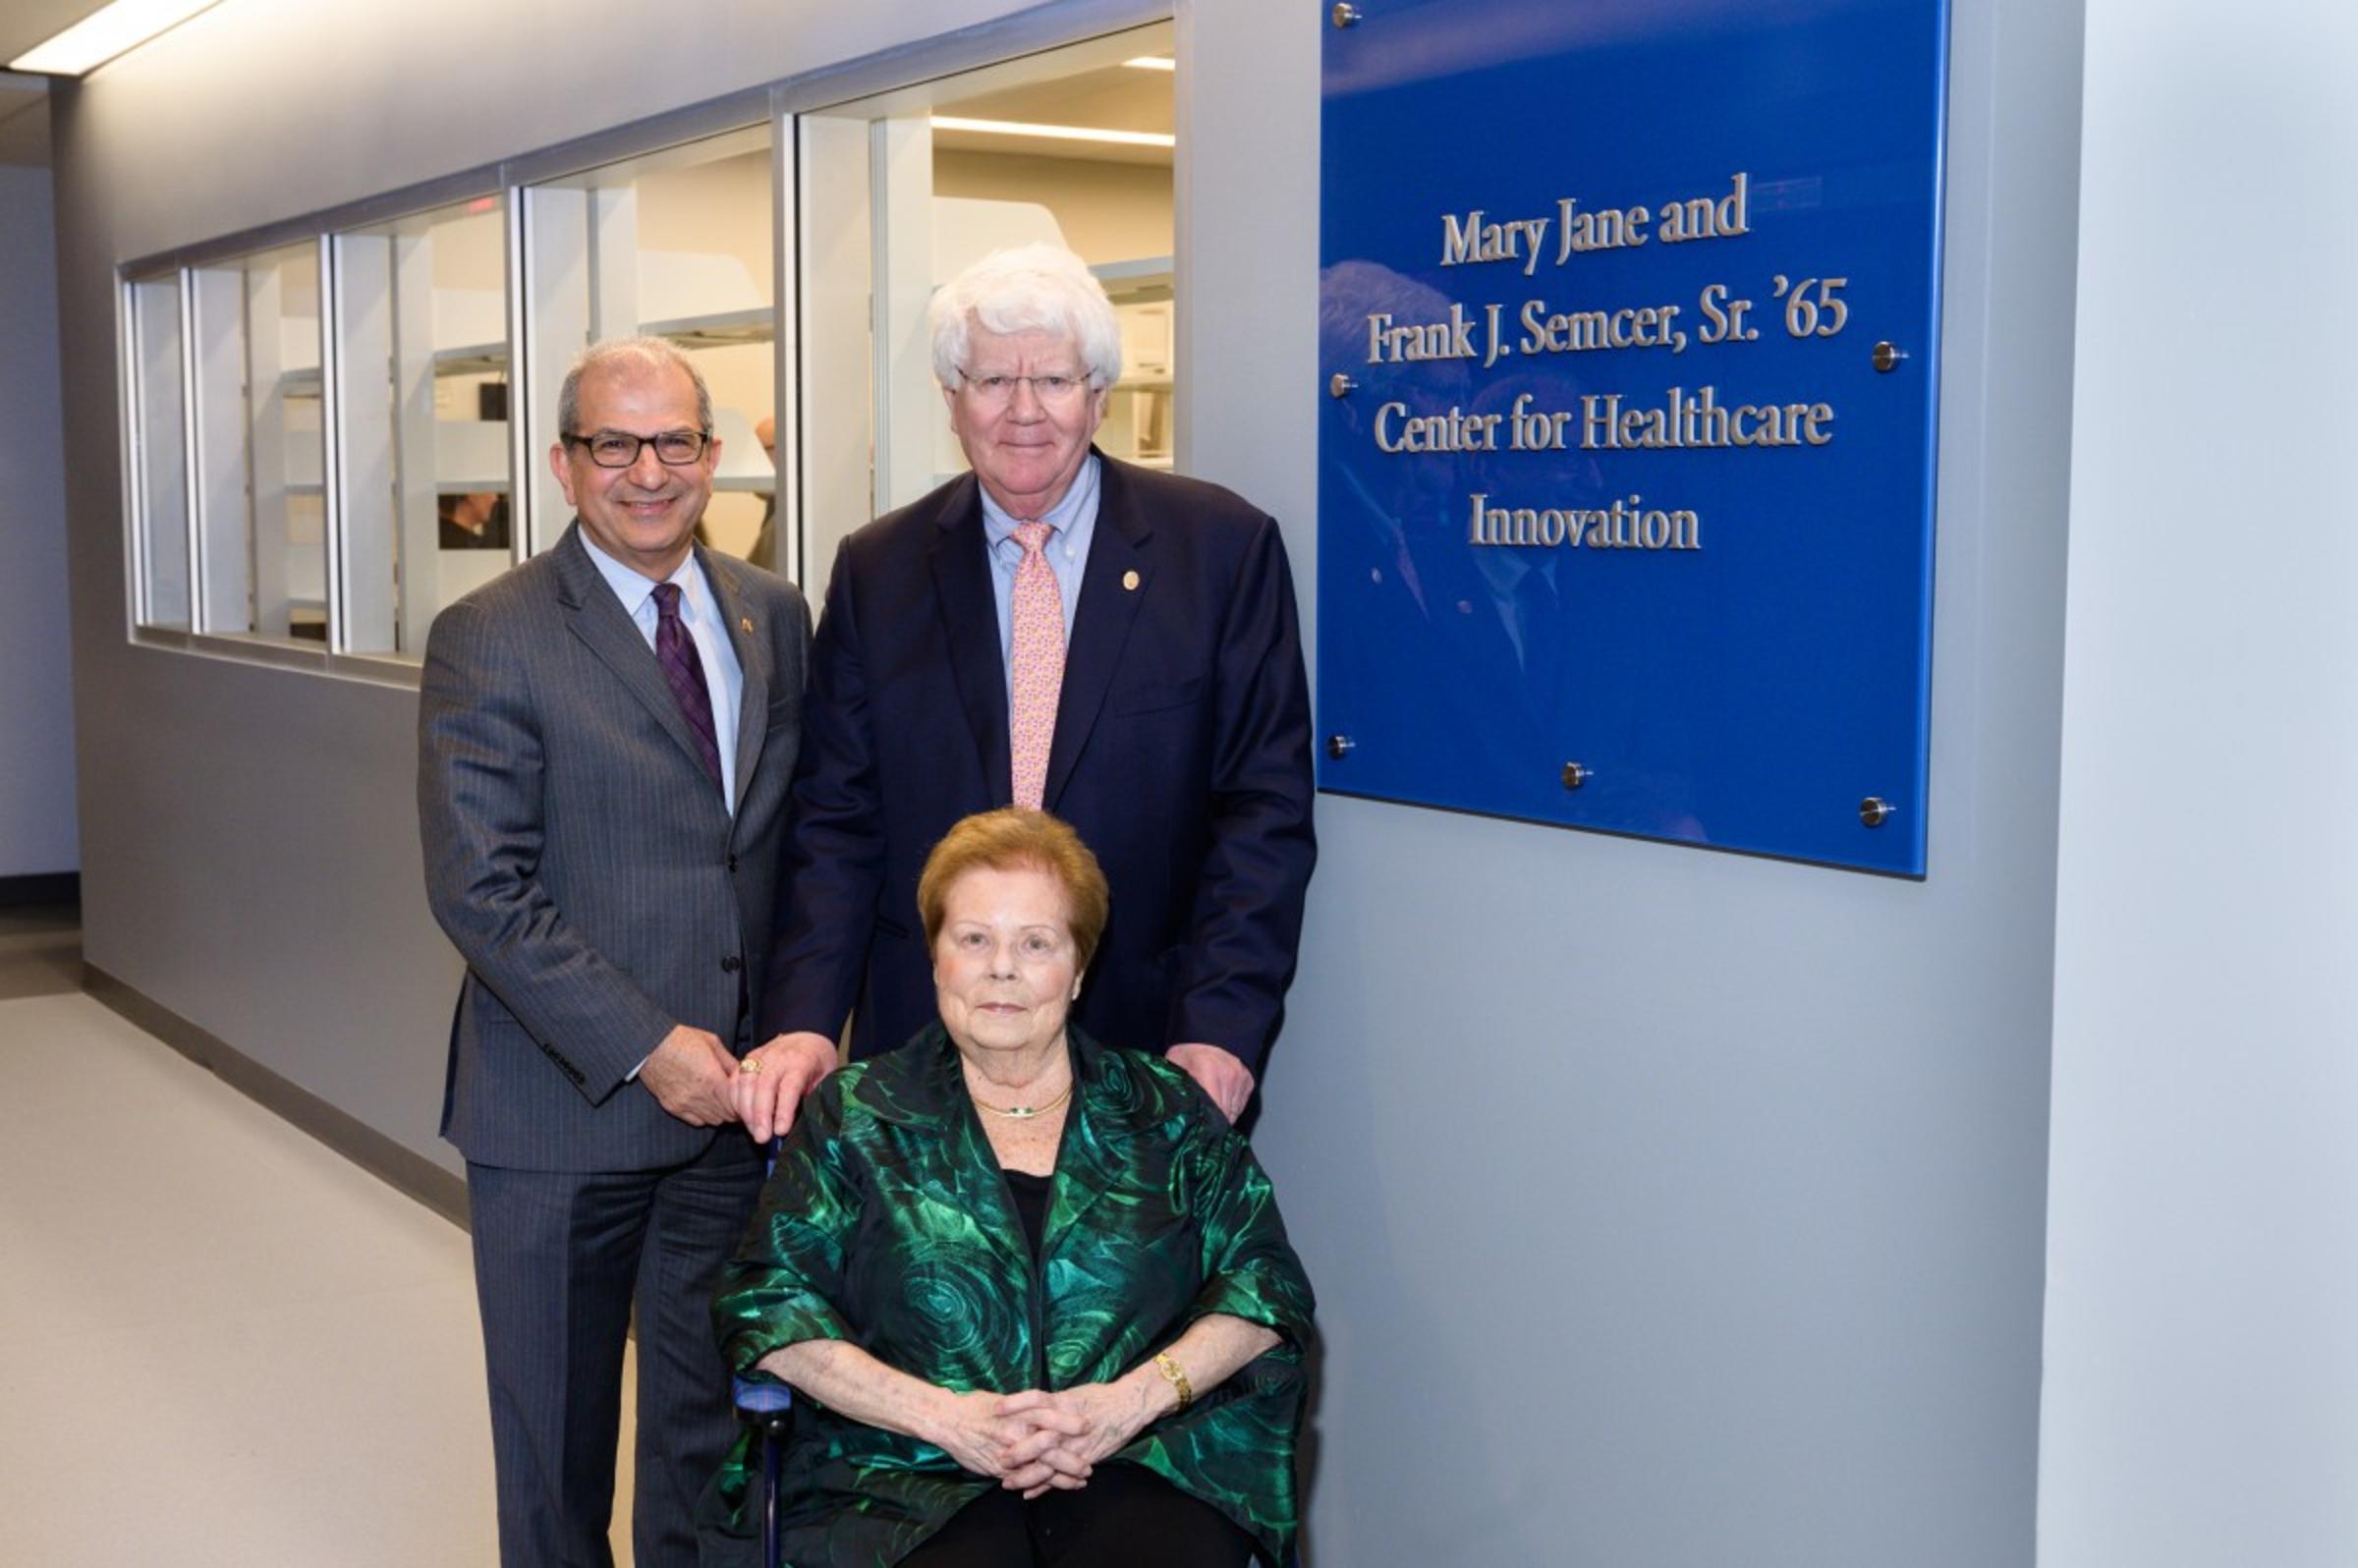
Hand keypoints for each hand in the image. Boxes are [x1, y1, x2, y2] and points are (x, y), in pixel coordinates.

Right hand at [639, 1025, 740, 1126]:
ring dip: (720, 1113)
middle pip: (727, 1115)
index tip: (745, 1096)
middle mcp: (700, 1095)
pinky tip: (705, 1104)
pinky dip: (704, 1117)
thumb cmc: (682, 1040)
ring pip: (713, 1121)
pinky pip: (696, 1121)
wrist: (650, 1045)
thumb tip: (742, 1073)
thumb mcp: (712, 1043)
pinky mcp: (673, 1107)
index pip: (736, 1103)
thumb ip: (729, 1061)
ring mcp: (685, 1104)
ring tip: (720, 1102)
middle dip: (734, 1109)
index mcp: (712, 1078)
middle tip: (735, 1100)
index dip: (743, 1101)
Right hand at [732, 1031, 837, 1140]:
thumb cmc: (818, 1064)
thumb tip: (805, 1127)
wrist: (808, 1039)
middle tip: (762, 1138)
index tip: (780, 1131)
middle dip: (760, 1115)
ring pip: (745, 1082)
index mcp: (802, 1060)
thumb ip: (815, 1099)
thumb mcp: (827, 1079)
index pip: (790, 1086)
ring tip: (754, 1131)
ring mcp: (760, 1055)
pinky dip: (735, 1101)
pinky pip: (735, 1081)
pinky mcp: (748, 1059)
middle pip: (763, 1085)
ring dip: (746, 1111)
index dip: (784, 1110)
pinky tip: (743, 1117)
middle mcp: (778, 1056)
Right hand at [923, 1387, 1087, 1483]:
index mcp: (1019, 1413)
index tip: (1088, 1426)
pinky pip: (1024, 1481)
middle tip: (1089, 1467)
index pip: (1050, 1417)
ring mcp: (1007, 1455)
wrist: (949, 1421)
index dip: (1070, 1423)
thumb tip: (1049, 1409)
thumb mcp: (1006, 1399)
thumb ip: (1027, 1408)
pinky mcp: (999, 1470)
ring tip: (1079, 1483)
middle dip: (1071, 1461)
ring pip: (1040, 1471)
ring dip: (1061, 1479)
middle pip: (1050, 1450)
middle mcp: (1015, 1435)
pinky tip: (1053, 1489)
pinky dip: (1040, 1486)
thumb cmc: (977, 1405)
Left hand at [999, 1379, 1157, 1497]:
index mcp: (1063, 1403)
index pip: (1034, 1401)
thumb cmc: (1099, 1397)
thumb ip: (1051, 1404)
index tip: (994, 1409)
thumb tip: (1029, 1408)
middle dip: (1016, 1451)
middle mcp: (1067, 1425)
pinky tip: (1029, 1493)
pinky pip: (1062, 1476)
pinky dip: (1045, 1486)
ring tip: (1007, 1483)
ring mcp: (1076, 1444)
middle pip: (1037, 1439)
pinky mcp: (1086, 1457)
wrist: (1127, 1406)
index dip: (1013, 1405)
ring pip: (1046, 1464)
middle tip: (997, 1458)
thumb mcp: (1072, 1394)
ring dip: (1025, 1476)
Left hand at [1165, 1043, 1254, 1122]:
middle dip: (1214, 1121)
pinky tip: (1220, 1101)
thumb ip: (1176, 1087)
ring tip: (1210, 1109)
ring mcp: (1241, 1077)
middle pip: (1225, 1114)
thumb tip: (1173, 1110)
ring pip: (1234, 1112)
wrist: (1209, 1034)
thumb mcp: (1175, 1065)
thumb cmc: (1189, 1052)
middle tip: (1203, 1123)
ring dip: (1223, 1115)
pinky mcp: (1248, 1080)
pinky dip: (1231, 1107)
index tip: (1200, 1129)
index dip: (1207, 1123)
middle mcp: (1228, 1075)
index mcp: (1208, 1070)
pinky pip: (1240, 1104)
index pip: (1213, 1110)